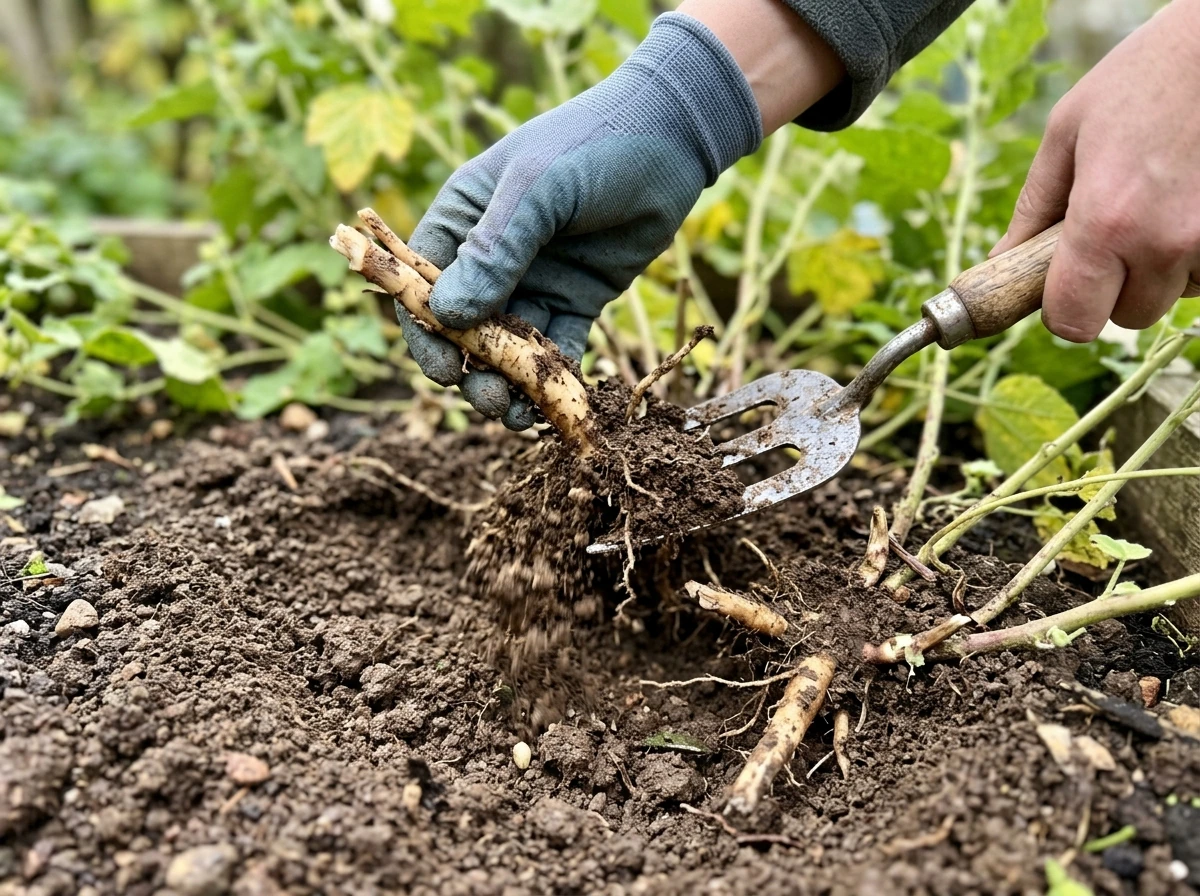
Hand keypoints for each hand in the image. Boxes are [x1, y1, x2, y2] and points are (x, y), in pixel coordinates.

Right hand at [399, 13, 762, 429]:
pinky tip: (555, 401)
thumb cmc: (593, 146)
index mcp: (463, 219)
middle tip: (490, 398)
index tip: (443, 369)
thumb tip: (449, 316)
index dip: (425, 332)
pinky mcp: (576, 300)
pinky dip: (553, 376)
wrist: (671, 139)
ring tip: (519, 411)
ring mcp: (534, 280)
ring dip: (509, 382)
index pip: (421, 284)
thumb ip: (495, 250)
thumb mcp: (536, 190)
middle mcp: (491, 255)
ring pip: (508, 346)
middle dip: (471, 367)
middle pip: (463, 326)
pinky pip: (556, 348)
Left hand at [991, 0, 1199, 341]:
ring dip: (1158, 270)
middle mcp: (1162, 242)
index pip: (1072, 321)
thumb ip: (1034, 207)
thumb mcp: (1067, 132)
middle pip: (1126, 316)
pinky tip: (1186, 207)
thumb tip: (1002, 259)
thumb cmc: (1141, 79)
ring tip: (1155, 209)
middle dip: (1113, 287)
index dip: (1063, 309)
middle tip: (1113, 236)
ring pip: (1171, 296)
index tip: (1063, 286)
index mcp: (1104, 222)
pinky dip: (1193, 255)